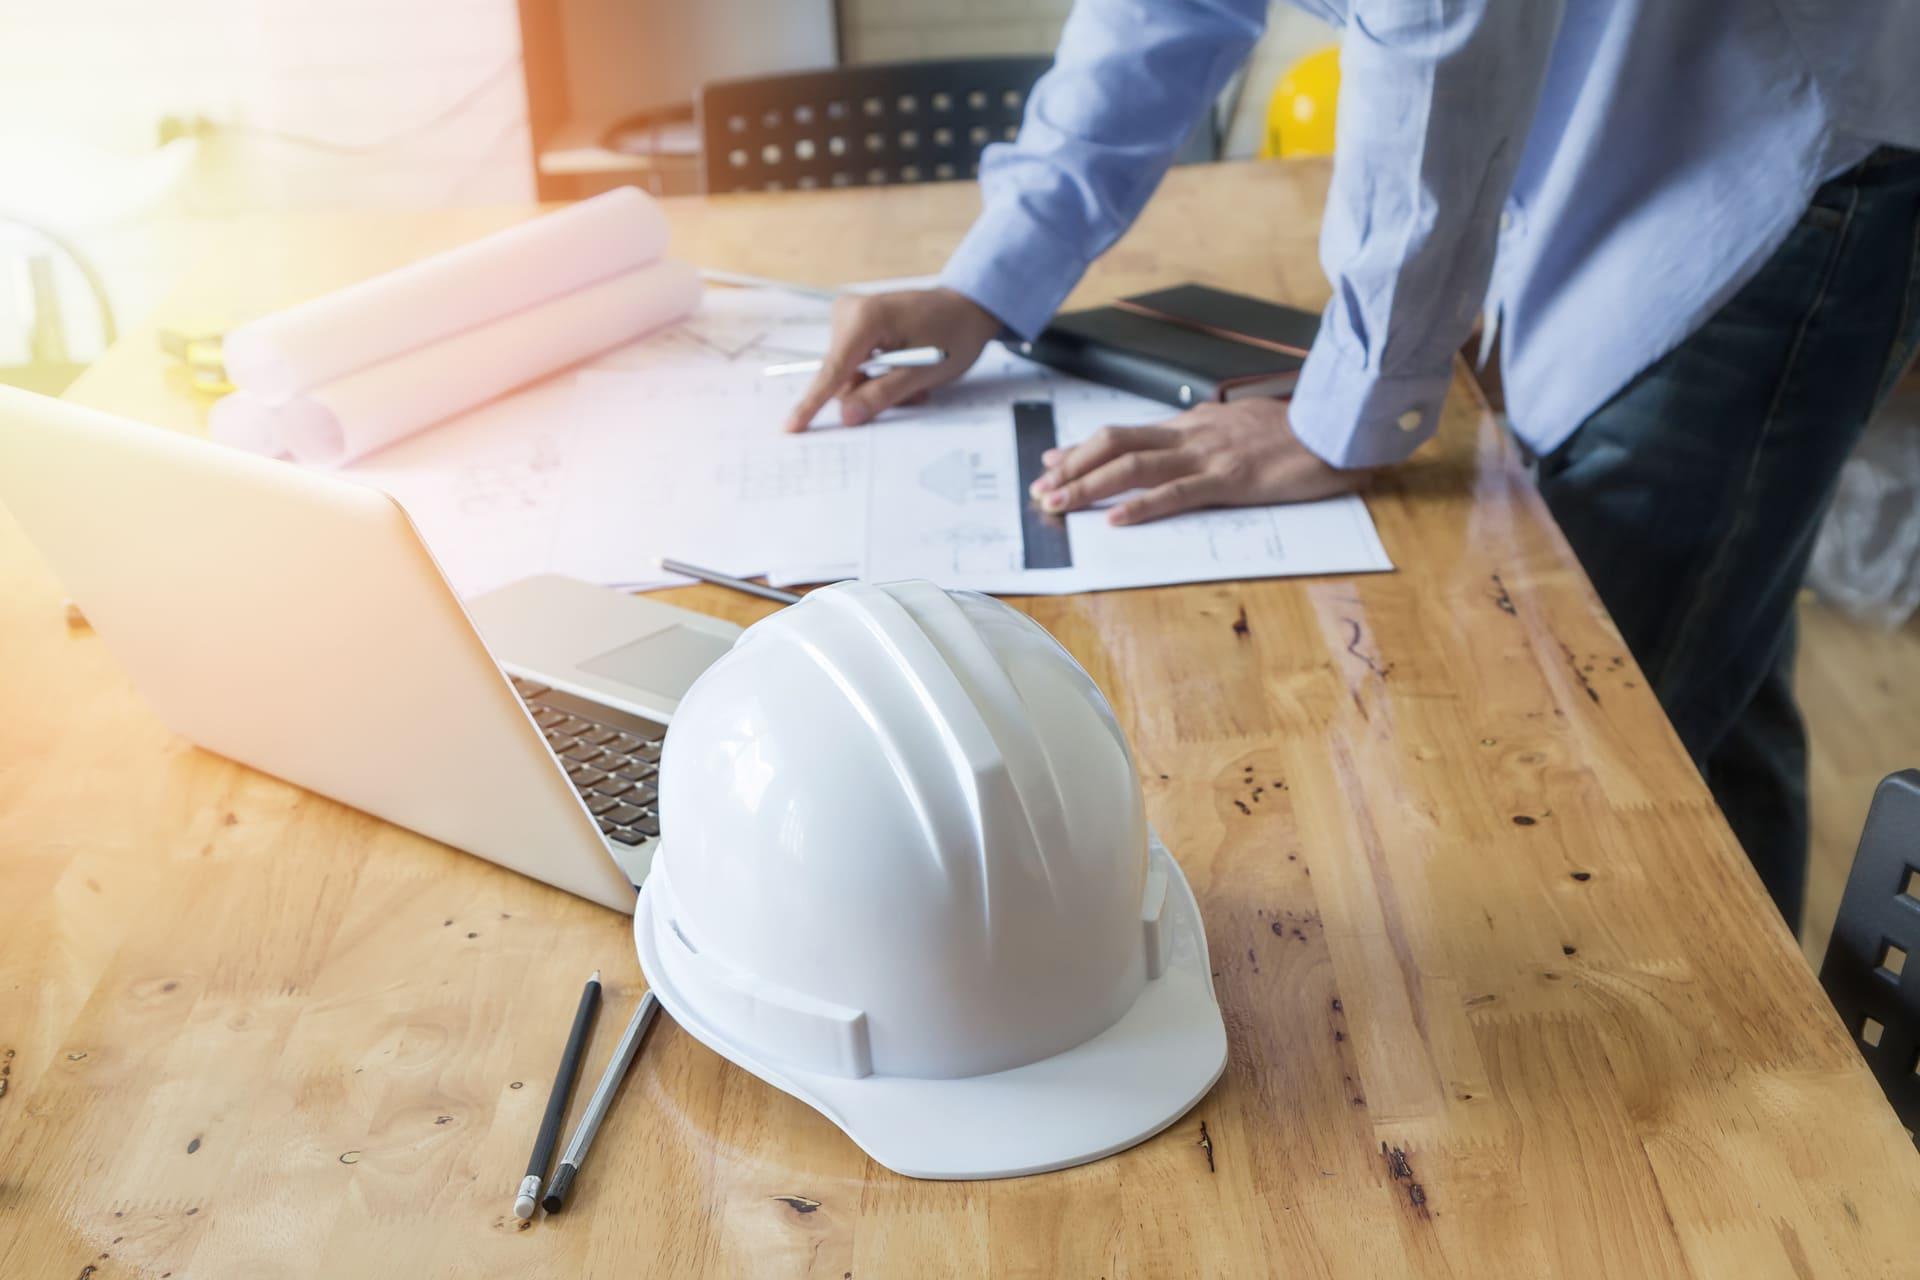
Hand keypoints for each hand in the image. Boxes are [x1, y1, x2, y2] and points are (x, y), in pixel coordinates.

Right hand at [784, 287, 1000, 431]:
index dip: (812, 404)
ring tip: (915, 382)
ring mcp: (851, 315)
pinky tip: (903, 370)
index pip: (832, 370)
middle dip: (871, 393)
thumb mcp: (922, 373)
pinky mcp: (856, 323)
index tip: (791, 428)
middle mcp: (850, 311)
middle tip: (913, 395)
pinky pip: (856, 364)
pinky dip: (879, 375)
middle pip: (841, 376)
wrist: (967, 307)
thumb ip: (882, 395)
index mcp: (865, 319)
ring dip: (879, 386)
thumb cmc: (952, 334)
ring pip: (849, 374)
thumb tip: (846, 416)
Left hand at [1028, 398, 1368, 524]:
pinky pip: (1177, 493)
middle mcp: (1192, 434)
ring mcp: (1209, 455)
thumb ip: (1208, 435)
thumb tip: (1178, 443)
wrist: (1341, 429)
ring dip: (1090, 486)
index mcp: (1194, 423)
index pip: (1126, 432)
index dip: (1083, 448)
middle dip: (1073, 467)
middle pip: (1115, 442)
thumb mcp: (1243, 426)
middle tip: (1042, 489)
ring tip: (1059, 504)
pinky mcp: (1231, 480)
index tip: (1052, 461)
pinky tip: (1116, 520)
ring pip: (1134, 466)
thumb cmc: (1298, 434)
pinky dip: (1142, 507)